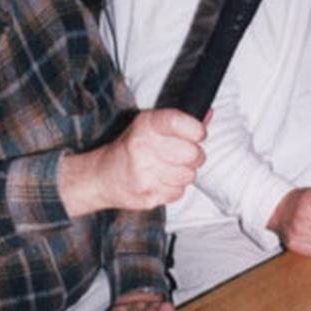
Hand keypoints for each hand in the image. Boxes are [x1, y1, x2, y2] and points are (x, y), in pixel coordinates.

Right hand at [60, 109, 205, 216]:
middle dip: (194, 155)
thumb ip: (181, 121)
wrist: (102, 177)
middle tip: (183, 155)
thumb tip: (208, 114)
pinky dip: (174, 188)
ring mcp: (144, 173)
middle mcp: (143, 147)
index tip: (198, 134)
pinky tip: (160, 181)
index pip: (180, 122)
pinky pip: (179, 192)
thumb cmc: (131, 148)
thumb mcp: (151, 126)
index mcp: (146, 125)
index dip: (197, 130)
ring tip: (168, 168)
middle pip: (193, 153)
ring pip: (189, 176)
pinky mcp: (147, 195)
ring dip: (184, 173)